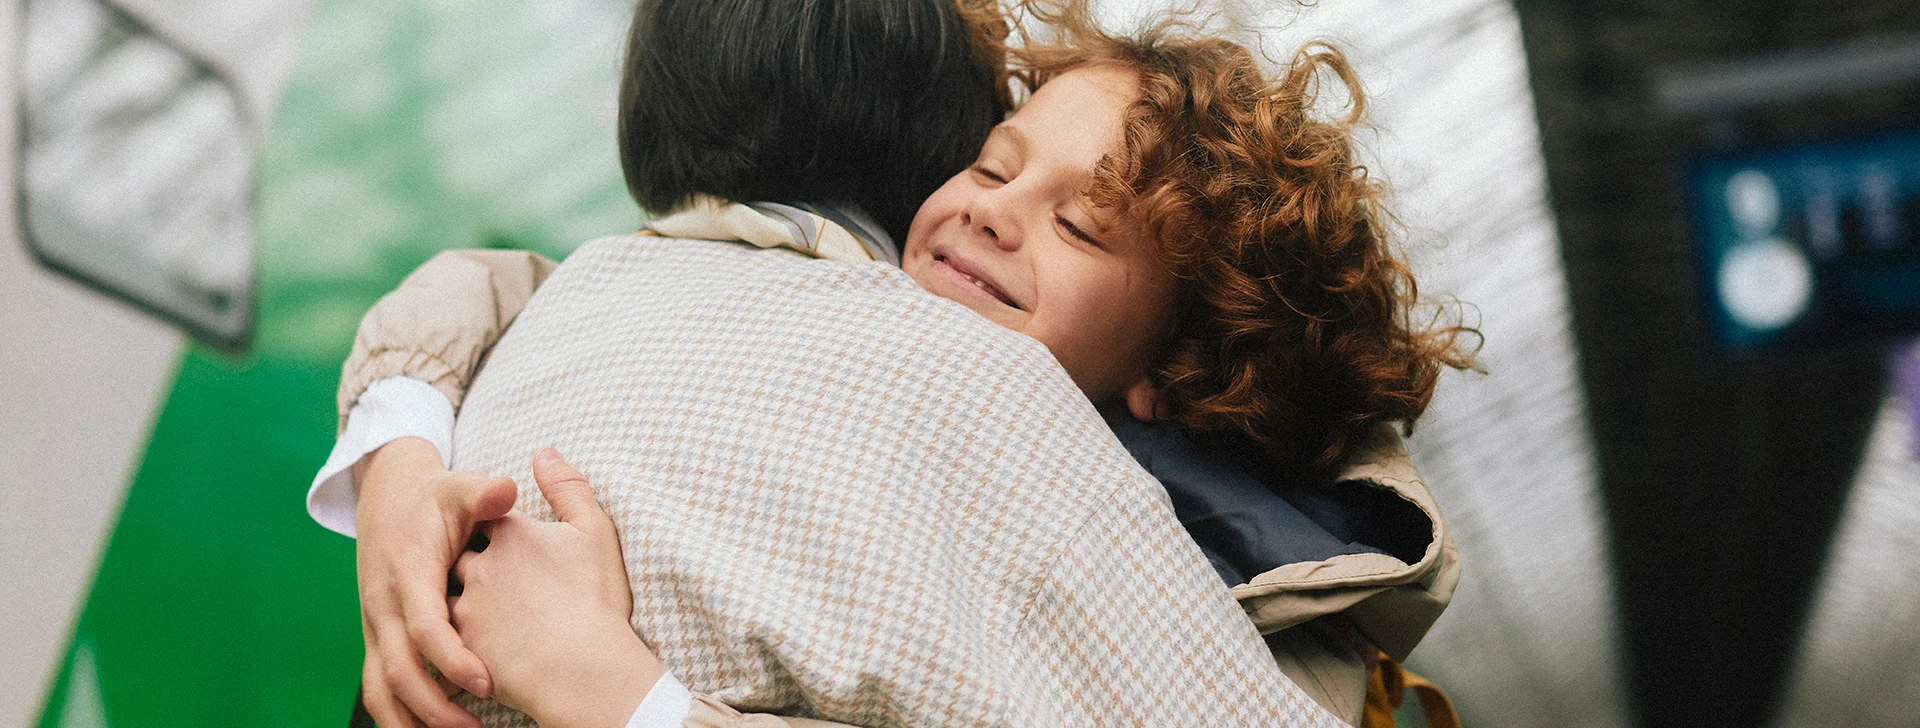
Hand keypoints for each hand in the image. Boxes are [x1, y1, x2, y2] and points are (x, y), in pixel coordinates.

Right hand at [354, 437, 517, 727]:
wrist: (388, 497)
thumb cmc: (434, 497)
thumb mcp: (459, 487)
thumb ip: (485, 493)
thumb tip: (508, 489)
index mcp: (409, 572)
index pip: (424, 626)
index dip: (452, 658)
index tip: (486, 683)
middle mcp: (385, 604)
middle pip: (399, 668)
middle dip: (434, 706)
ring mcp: (376, 624)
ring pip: (380, 687)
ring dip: (412, 719)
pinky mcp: (376, 636)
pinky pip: (378, 686)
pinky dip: (399, 714)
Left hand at [450, 448, 663, 727]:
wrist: (583, 668)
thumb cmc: (594, 599)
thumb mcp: (593, 532)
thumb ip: (568, 488)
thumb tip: (545, 451)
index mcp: (511, 534)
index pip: (488, 518)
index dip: (497, 529)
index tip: (510, 542)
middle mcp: (480, 566)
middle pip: (462, 556)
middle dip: (471, 566)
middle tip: (497, 583)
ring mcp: (467, 607)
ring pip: (452, 598)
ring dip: (464, 606)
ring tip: (490, 620)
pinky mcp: (463, 647)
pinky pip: (451, 640)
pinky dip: (462, 642)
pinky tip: (485, 650)